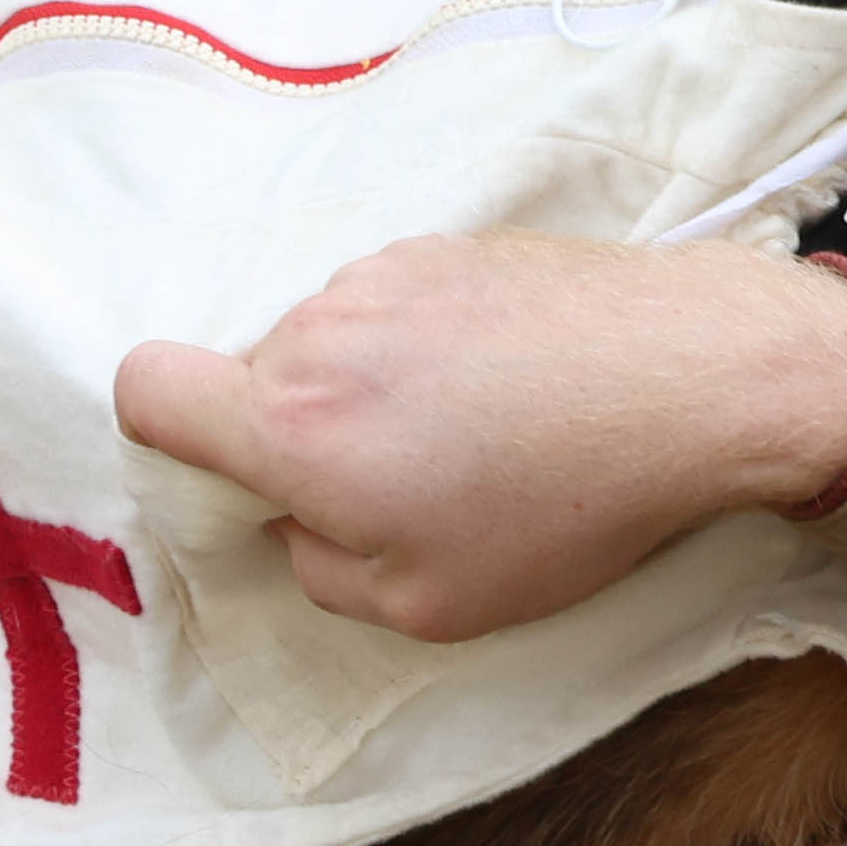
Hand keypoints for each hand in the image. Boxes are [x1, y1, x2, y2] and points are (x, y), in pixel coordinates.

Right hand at [112, 233, 846, 643]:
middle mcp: (320, 330)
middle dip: (302, 433)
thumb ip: (324, 571)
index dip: (172, 437)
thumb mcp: (432, 603)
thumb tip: (298, 526)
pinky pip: (399, 304)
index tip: (249, 477)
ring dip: (375, 388)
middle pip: (254, 375)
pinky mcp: (454, 242)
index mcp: (292, 423)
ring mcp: (388, 271)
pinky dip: (434, 346)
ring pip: (332, 340)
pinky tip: (516, 387)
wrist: (699, 379)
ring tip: (482, 437)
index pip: (147, 391)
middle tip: (404, 485)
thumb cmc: (566, 505)